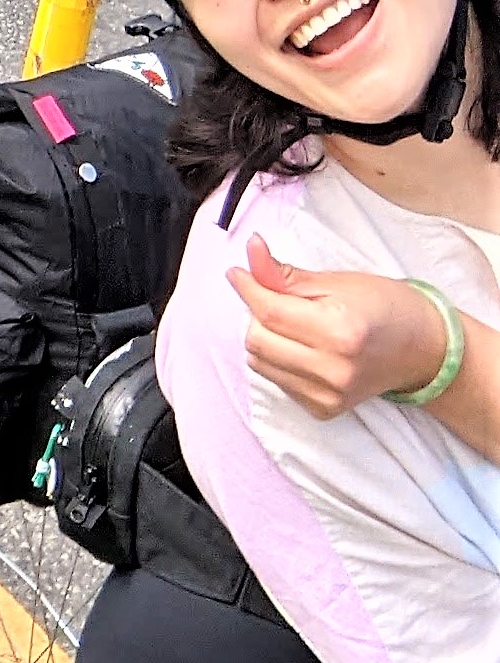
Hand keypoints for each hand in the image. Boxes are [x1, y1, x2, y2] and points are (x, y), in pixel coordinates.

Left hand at [226, 239, 451, 417]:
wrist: (425, 349)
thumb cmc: (385, 307)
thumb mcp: (337, 282)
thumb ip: (284, 275)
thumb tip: (249, 252)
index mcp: (340, 332)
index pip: (269, 312)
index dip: (248, 289)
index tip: (237, 274)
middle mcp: (334, 369)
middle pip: (257, 340)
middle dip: (260, 315)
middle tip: (282, 301)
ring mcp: (329, 395)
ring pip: (260, 362)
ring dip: (266, 339)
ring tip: (297, 326)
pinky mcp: (324, 410)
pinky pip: (277, 381)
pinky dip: (279, 361)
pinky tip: (306, 349)